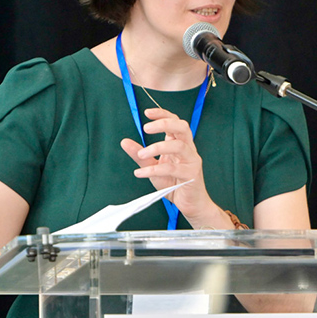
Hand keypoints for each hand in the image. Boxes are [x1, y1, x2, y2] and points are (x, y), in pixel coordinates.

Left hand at [119, 106, 218, 223]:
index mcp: (180, 144)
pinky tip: (141, 172)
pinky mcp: (191, 175)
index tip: (147, 113)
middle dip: (164, 124)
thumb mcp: (153, 167)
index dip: (163, 114)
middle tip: (146, 128)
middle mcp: (188, 149)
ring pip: (179, 146)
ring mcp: (192, 161)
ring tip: (141, 154)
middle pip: (182, 127)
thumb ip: (140, 155)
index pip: (175, 122)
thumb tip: (125, 142)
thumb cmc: (174, 184)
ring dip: (157, 147)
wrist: (190, 204)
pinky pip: (173, 168)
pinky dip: (155, 170)